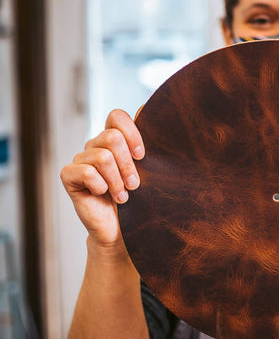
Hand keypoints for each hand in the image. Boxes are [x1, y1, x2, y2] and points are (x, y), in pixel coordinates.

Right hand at [60, 109, 144, 251]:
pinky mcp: (69, 175)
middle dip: (128, 165)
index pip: (117, 116)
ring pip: (102, 156)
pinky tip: (103, 196)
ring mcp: (81, 159)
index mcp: (115, 140)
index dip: (132, 132)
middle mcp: (96, 145)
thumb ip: (146, 142)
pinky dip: (101, 187)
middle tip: (135, 184)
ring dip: (117, 181)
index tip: (142, 155)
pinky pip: (86, 172)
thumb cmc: (138, 200)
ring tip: (123, 196)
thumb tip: (146, 107)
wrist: (123, 230)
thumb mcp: (148, 170)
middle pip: (112, 137)